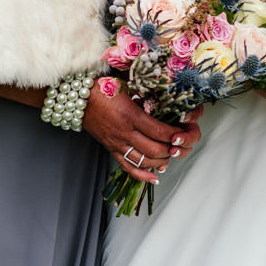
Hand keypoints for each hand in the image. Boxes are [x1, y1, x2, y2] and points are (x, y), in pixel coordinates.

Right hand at [83, 93, 202, 185]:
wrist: (79, 98)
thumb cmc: (104, 88)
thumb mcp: (129, 87)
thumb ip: (147, 95)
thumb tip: (168, 100)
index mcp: (131, 115)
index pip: (159, 131)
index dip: (175, 134)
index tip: (185, 130)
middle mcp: (124, 133)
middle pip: (154, 149)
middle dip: (172, 149)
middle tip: (182, 144)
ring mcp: (117, 144)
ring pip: (144, 161)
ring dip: (162, 162)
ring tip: (172, 155)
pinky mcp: (112, 150)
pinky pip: (128, 168)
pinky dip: (143, 176)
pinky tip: (155, 178)